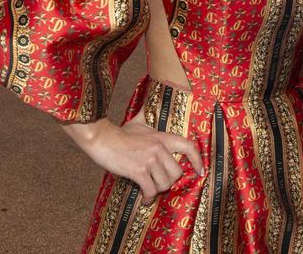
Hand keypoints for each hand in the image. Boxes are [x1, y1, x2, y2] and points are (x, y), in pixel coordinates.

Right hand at [63, 116, 204, 203]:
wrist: (102, 138)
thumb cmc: (119, 133)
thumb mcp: (139, 124)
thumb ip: (149, 120)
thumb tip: (149, 104)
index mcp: (162, 137)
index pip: (188, 146)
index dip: (198, 160)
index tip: (200, 171)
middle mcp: (159, 148)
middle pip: (177, 173)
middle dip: (169, 181)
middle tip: (160, 183)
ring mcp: (149, 160)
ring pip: (164, 183)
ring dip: (157, 190)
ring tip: (150, 190)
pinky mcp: (138, 171)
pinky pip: (150, 190)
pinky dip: (148, 197)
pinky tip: (144, 198)